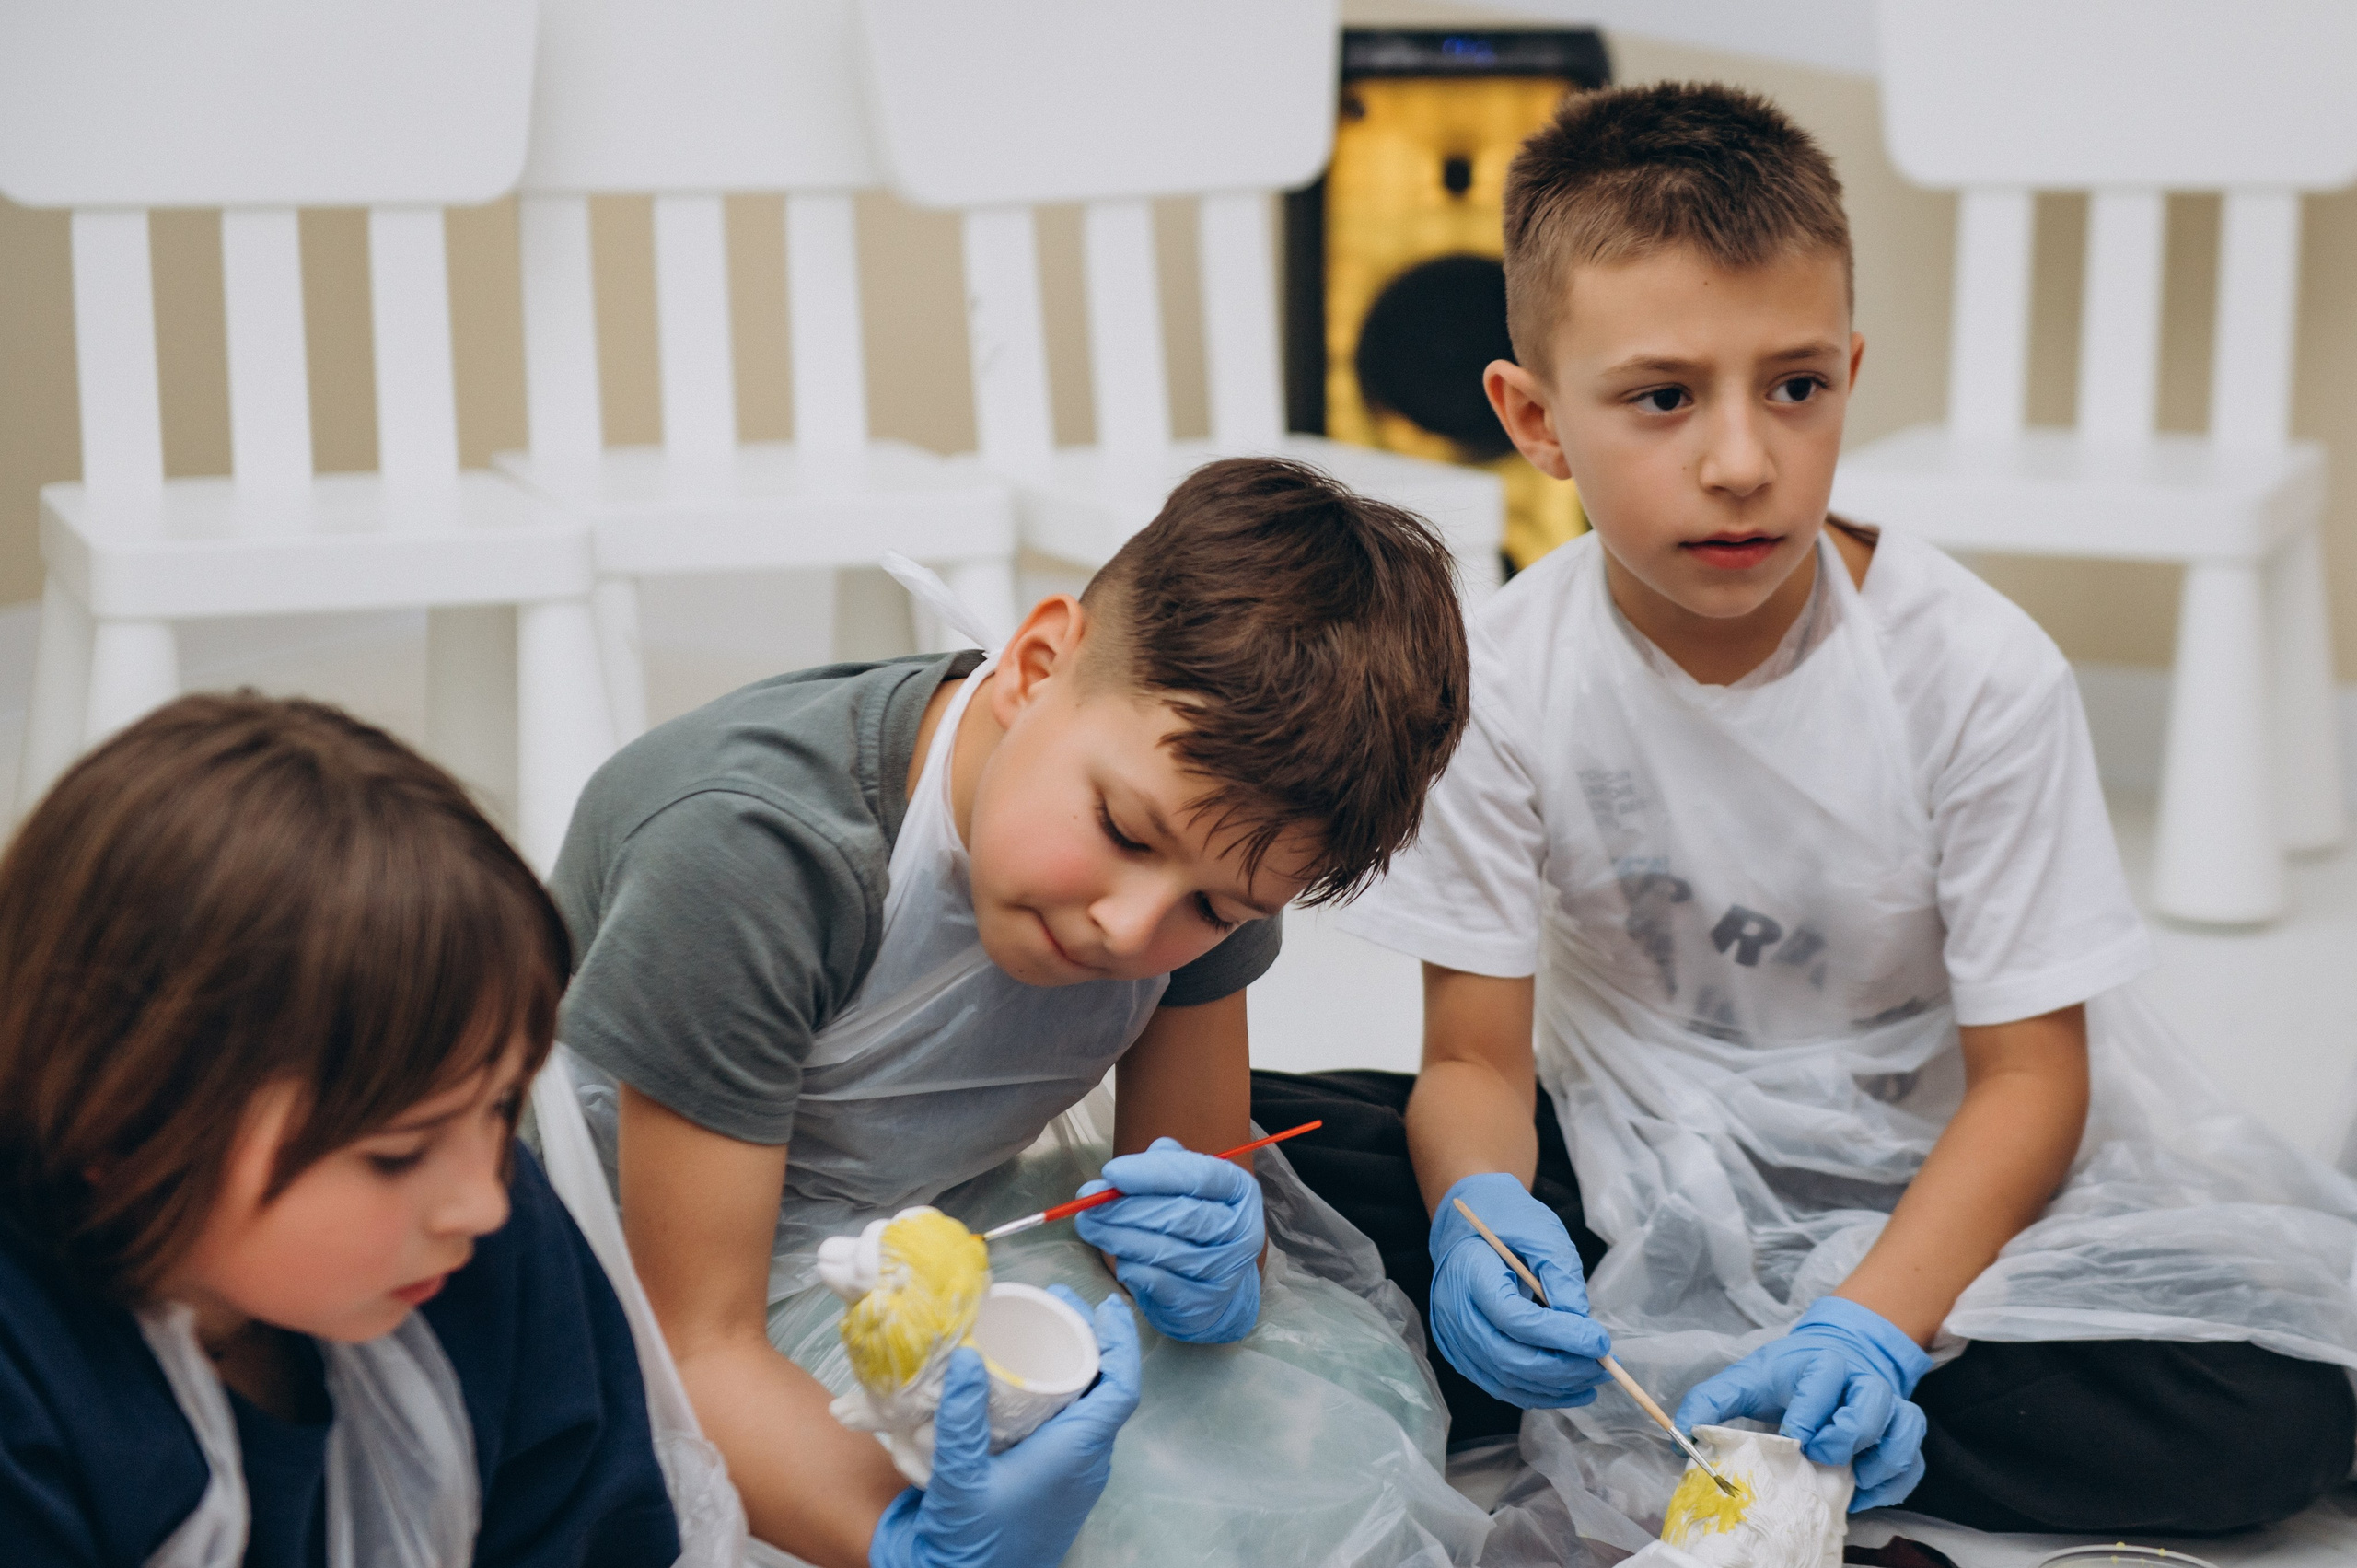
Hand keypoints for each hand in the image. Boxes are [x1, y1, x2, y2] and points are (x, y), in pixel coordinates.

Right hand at [869, 1289, 1141, 1567]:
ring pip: (1089, 1409)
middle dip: (1091, 1341)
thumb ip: (962, 1417)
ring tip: (1046, 1330)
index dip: (1121, 1342)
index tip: (1105, 1306)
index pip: (1121, 1387)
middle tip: (1060, 1305)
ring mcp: (1074, 1475)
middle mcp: (1085, 1462)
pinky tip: (1028, 1380)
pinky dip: (1060, 1393)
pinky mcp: (1057, 1483)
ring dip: (1077, 1366)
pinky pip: (1071, 1427)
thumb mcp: (959, 1477)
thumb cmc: (969, 1540)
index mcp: (1076, 1453)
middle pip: (1106, 1389)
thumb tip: (968, 1355)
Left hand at [1072, 1137, 1263, 1342]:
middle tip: (1087, 1203)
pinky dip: (1131, 1267)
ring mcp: (1225, 1272)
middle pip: (1180, 1214)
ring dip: (1118, 1236)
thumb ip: (1157, 1168)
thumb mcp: (1184, 1187)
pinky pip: (1157, 1282)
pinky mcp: (1203, 1304)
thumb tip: (1114, 1176)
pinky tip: (1117, 1257)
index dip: (1153, 1172)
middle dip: (1126, 1207)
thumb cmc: (1194, 1226)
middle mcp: (1242, 1232)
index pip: (1200, 1175)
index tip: (1111, 1172)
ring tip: (1089, 1226)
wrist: (1216, 1288)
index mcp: (1240, 1192)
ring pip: (1164, 1250)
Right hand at [1426, 1172, 1611, 1407]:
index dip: (1558, 1335)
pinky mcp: (1462, 1356)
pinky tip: (1571, 1387)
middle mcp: (1452, 1312)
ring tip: (1594, 1376)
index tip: (1599, 1341)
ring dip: (1555, 1386)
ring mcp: (1452, 1338)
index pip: (1512, 1318)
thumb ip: (1561, 1277)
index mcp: (1469, 1274)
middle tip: (1602, 1366)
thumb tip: (1582, 1328)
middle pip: (1507, 1357)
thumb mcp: (1541, 1234)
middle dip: (1561, 1368)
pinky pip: (1500, 1385)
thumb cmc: (1507, 1224)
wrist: (1467, 1226)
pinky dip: (1538, 1392)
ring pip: (1505, 1379)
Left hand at [1675, 1296, 1932, 1510]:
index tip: (1792, 1440)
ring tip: (1848, 1479)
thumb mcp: (1749, 1377)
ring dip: (1877, 1460)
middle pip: (1871, 1404)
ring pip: (1901, 1430)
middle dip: (1845, 1434)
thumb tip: (1680, 1434)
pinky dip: (1894, 1482)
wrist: (1842, 1353)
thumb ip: (1712, 1400)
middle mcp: (1862, 1381)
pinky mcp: (1905, 1432)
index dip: (1809, 1412)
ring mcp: (1890, 1405)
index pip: (1823, 1380)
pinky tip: (1864, 1492)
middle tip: (1819, 1455)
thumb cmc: (1791, 1374)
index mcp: (1822, 1363)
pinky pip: (1912, 1460)